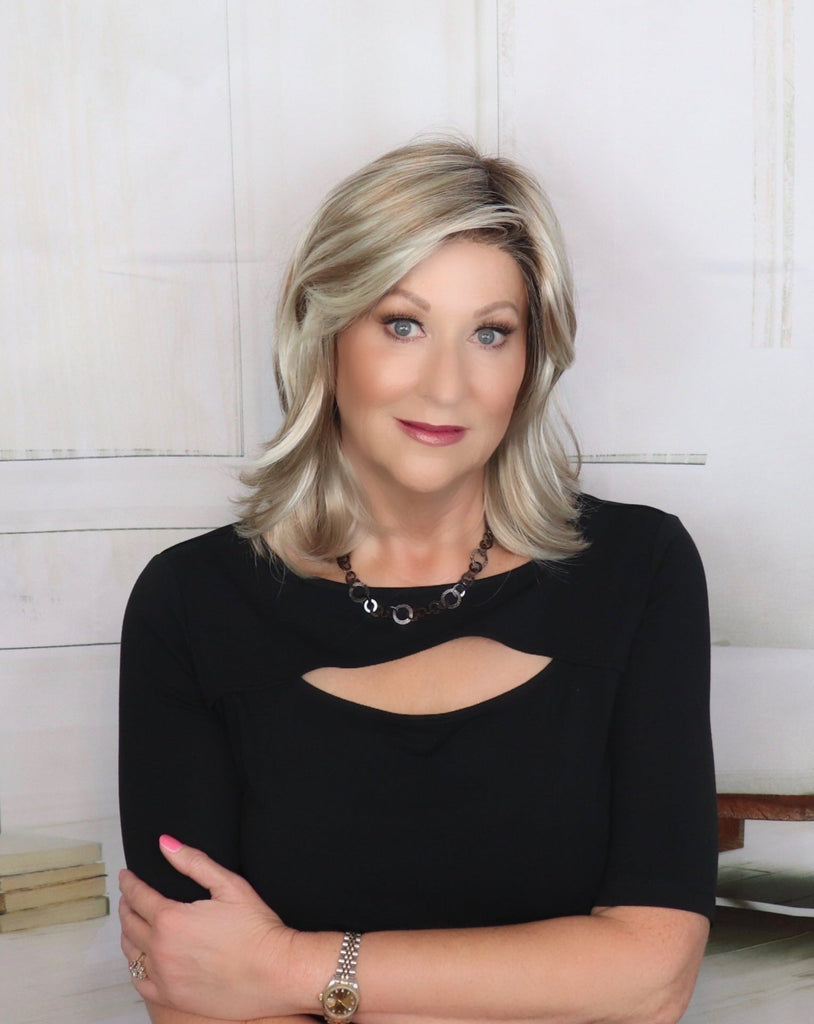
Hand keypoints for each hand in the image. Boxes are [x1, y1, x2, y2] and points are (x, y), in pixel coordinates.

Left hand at [119, 835, 299, 1019]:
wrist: (274, 972)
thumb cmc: (256, 929)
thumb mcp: (228, 885)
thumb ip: (194, 862)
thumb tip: (166, 844)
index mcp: (171, 919)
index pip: (139, 896)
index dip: (130, 883)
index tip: (127, 876)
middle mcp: (161, 949)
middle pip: (130, 923)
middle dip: (126, 905)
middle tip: (128, 896)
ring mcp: (164, 977)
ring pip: (131, 953)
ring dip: (127, 933)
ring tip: (132, 922)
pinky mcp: (172, 997)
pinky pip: (140, 983)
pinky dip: (135, 967)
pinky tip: (140, 960)